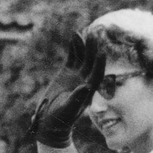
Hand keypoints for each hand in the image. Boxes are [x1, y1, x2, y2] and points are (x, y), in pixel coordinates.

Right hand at [28, 33, 104, 147]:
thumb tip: (87, 86)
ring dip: (83, 45)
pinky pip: (72, 57)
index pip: (97, 74)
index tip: (102, 52)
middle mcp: (86, 81)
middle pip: (92, 62)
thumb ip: (77, 98)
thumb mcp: (67, 109)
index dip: (100, 64)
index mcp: (89, 90)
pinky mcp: (67, 71)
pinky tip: (74, 36)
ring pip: (82, 57)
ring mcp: (77, 75)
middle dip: (93, 49)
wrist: (50, 119)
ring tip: (82, 32)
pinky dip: (73, 47)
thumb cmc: (60, 118)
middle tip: (94, 35)